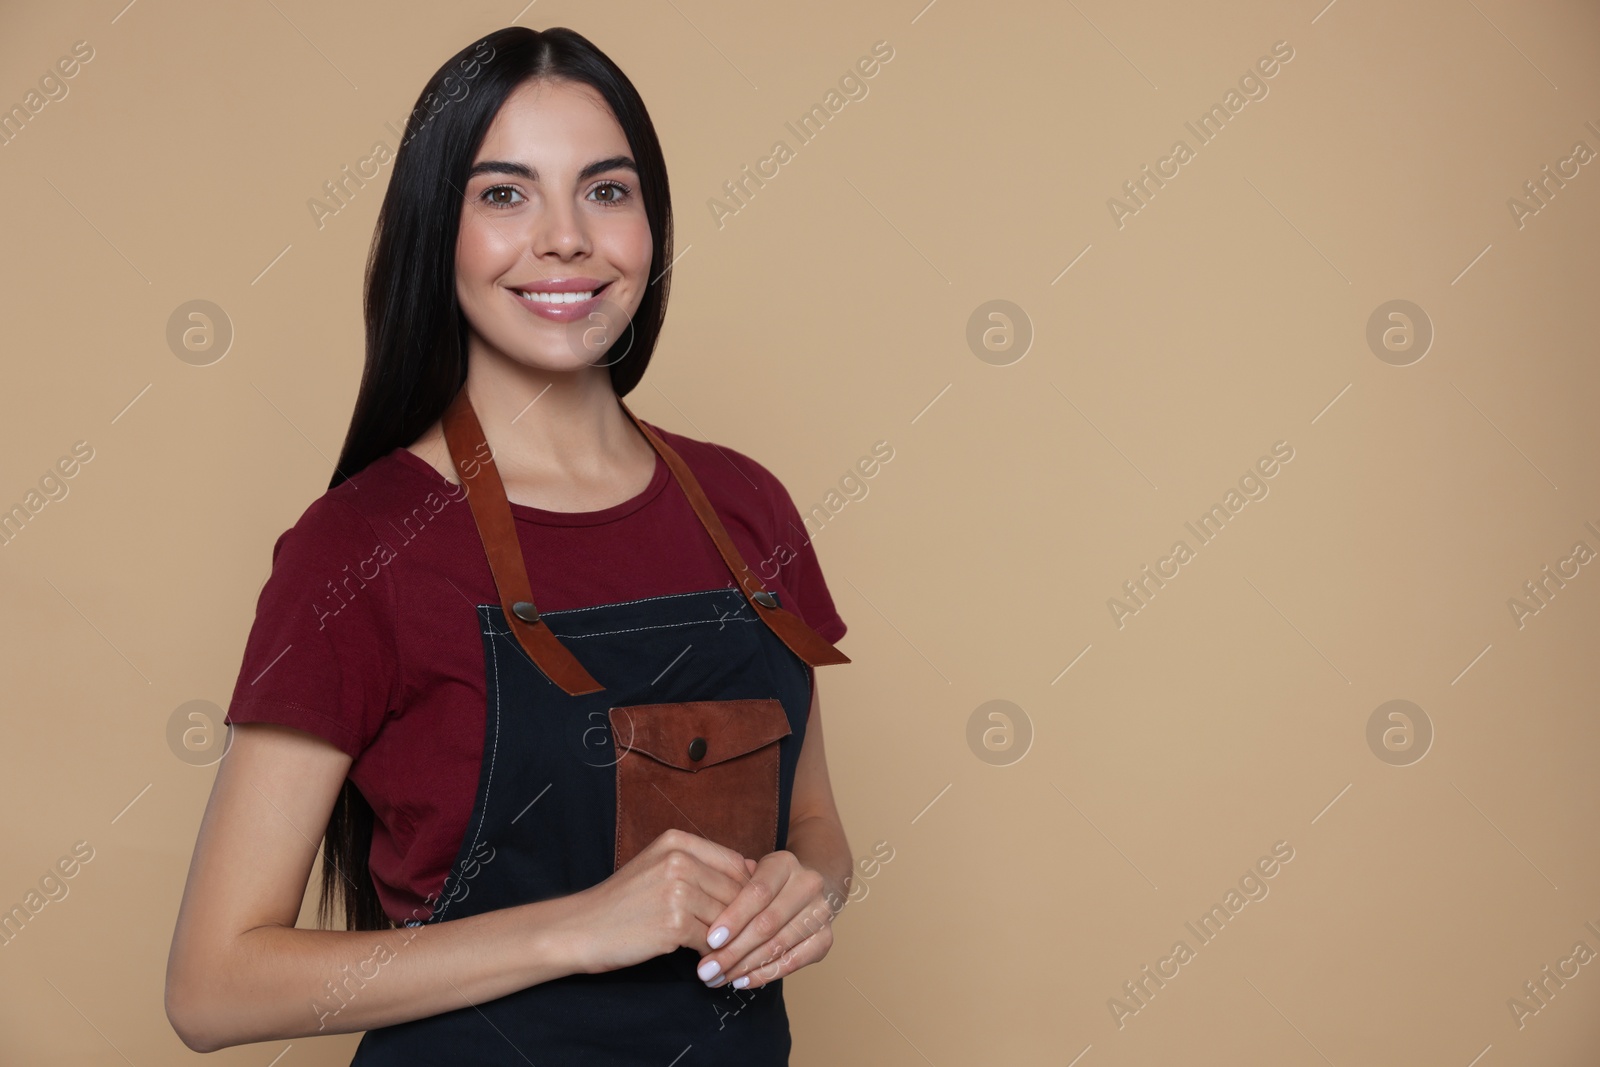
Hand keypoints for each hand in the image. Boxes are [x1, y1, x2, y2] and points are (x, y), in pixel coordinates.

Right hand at [568, 829, 755, 973]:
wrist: (581, 928)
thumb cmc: (623, 901)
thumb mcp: (659, 867)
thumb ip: (701, 866)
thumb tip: (753, 871)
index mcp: (677, 841)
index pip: (735, 863)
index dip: (745, 891)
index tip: (743, 912)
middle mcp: (679, 860)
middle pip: (736, 890)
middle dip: (742, 919)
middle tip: (743, 940)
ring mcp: (676, 890)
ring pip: (728, 918)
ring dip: (731, 940)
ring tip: (729, 954)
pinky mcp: (673, 923)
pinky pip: (713, 941)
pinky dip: (715, 956)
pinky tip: (708, 964)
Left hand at [692, 850, 836, 990]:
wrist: (803, 890)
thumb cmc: (763, 885)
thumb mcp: (746, 875)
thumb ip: (728, 891)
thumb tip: (700, 921)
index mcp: (785, 863)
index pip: (758, 892)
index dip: (733, 918)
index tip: (710, 940)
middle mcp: (808, 884)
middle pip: (767, 923)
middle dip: (733, 950)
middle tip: (707, 970)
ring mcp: (821, 912)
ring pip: (778, 945)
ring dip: (745, 967)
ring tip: (719, 978)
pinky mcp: (825, 938)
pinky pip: (794, 963)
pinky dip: (765, 974)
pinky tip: (742, 981)